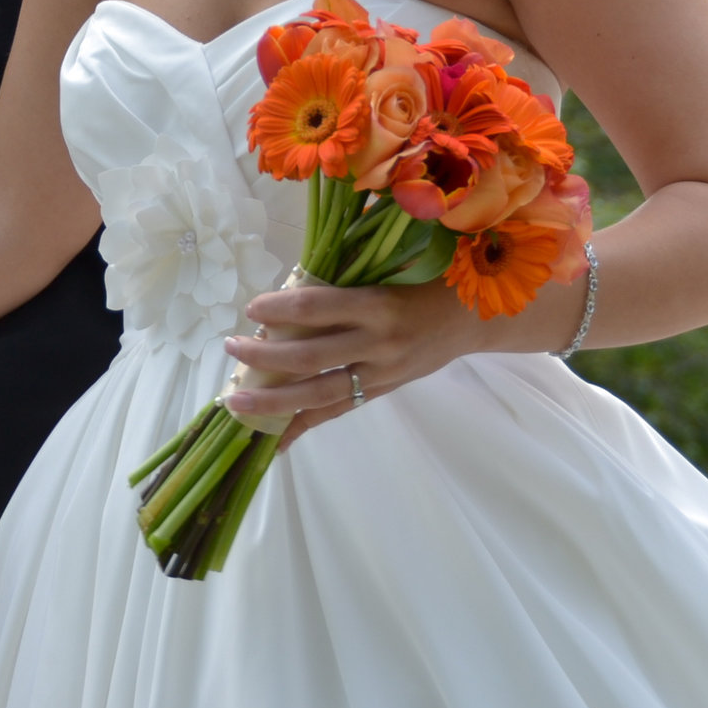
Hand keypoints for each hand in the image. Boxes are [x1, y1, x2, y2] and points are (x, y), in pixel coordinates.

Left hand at [219, 281, 486, 445]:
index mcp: (379, 305)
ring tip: (234, 400)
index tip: (251, 308)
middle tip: (230, 348)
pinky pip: (336, 412)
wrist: (476, 319)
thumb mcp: (393, 267)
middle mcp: (378, 344)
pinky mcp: (381, 392)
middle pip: (310, 357)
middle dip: (264, 357)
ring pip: (318, 394)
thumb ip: (348, 272)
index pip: (318, 307)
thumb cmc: (430, 279)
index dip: (280, 309)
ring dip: (272, 400)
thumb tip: (291, 279)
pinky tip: (272, 441)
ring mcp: (380, 374)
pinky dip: (301, 427)